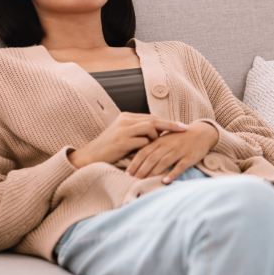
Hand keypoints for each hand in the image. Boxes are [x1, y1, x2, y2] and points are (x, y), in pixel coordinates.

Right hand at [68, 112, 188, 168]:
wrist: (89, 157)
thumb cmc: (109, 150)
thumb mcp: (124, 136)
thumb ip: (139, 132)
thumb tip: (159, 133)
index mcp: (126, 117)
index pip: (151, 117)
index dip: (166, 122)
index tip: (180, 126)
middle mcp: (125, 120)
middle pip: (153, 119)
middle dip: (170, 125)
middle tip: (184, 129)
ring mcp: (123, 129)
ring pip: (149, 128)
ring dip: (155, 138)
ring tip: (155, 147)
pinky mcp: (121, 141)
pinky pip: (142, 142)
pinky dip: (147, 147)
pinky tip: (149, 154)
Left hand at [126, 121, 218, 182]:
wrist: (201, 133)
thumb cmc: (179, 139)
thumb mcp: (164, 140)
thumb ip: (150, 147)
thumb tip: (132, 156)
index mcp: (160, 140)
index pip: (144, 151)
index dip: (135, 162)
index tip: (127, 173)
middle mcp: (168, 145)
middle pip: (152, 158)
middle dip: (141, 170)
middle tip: (133, 181)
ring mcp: (179, 150)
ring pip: (164, 162)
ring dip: (154, 173)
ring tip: (145, 182)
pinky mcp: (190, 156)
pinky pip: (180, 166)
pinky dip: (172, 173)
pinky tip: (165, 181)